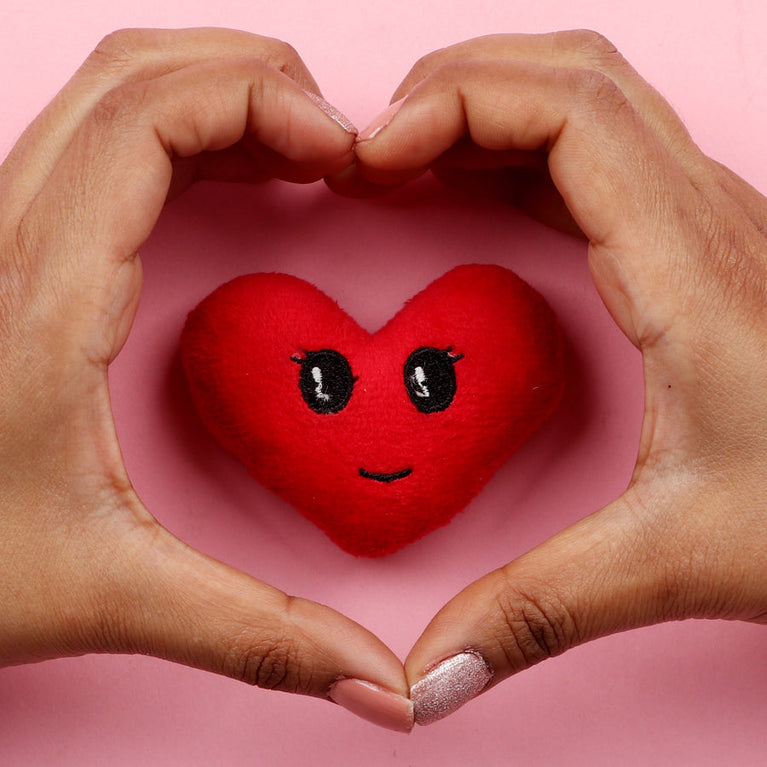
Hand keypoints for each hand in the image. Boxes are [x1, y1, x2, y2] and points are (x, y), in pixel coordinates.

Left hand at [0, 28, 413, 732]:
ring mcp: (5, 236)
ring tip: (301, 150)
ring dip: (220, 97)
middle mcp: (12, 238)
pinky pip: (104, 142)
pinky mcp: (14, 254)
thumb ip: (260, 636)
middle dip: (254, 79)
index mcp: (44, 296)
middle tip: (335, 144)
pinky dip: (187, 133)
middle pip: (137, 73)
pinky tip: (240, 179)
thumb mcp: (114, 597)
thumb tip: (381, 683)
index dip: (262, 100)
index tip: (343, 152)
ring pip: (115, 93)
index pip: (151, 114)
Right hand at [336, 30, 766, 723]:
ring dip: (482, 113)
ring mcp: (701, 220)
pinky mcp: (692, 244)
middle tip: (371, 155)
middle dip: (452, 90)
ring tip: (402, 163)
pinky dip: (512, 152)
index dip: (455, 104)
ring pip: (582, 100)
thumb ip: (539, 610)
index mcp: (687, 268)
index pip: (566, 106)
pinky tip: (469, 191)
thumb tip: (430, 673)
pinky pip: (591, 157)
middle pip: (568, 75)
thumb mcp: (677, 558)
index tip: (374, 155)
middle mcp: (700, 218)